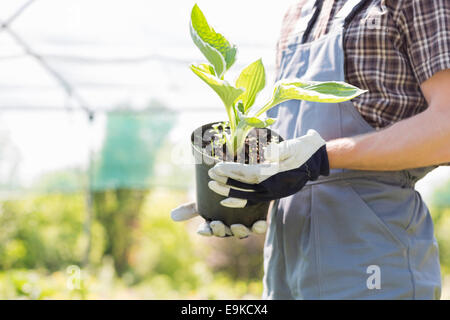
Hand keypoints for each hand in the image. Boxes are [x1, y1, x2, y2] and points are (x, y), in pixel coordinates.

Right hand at [170, 202, 266, 238]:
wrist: (245, 187)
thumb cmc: (222, 196)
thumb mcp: (205, 200)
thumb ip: (191, 208)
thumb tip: (172, 216)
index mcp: (216, 223)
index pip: (209, 230)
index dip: (206, 231)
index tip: (202, 229)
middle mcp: (230, 226)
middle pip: (225, 232)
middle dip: (220, 230)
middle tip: (217, 224)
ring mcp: (245, 224)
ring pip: (241, 232)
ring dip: (238, 231)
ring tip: (236, 226)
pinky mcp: (258, 218)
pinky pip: (260, 227)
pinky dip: (259, 226)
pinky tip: (258, 223)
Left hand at [208, 129, 328, 207]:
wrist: (318, 159)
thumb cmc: (304, 149)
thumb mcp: (293, 146)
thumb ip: (280, 150)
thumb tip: (267, 153)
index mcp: (275, 174)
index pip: (247, 174)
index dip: (230, 171)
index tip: (215, 168)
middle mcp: (272, 186)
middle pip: (243, 186)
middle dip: (225, 182)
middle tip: (209, 178)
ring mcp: (273, 191)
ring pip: (246, 195)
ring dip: (229, 191)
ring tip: (213, 188)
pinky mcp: (273, 192)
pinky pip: (253, 199)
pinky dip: (240, 200)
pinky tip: (228, 200)